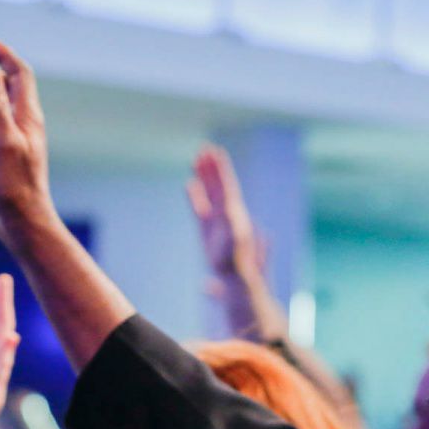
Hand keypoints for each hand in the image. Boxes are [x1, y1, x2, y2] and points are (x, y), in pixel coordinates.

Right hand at [186, 144, 263, 279]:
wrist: (237, 280)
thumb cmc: (239, 267)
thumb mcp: (236, 252)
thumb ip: (233, 236)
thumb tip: (232, 224)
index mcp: (235, 215)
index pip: (227, 187)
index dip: (221, 170)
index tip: (215, 152)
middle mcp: (228, 214)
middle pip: (219, 186)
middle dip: (212, 168)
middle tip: (205, 148)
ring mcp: (218, 221)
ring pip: (210, 194)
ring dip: (204, 177)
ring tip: (196, 158)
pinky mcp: (208, 230)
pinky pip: (200, 207)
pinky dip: (195, 196)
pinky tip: (190, 184)